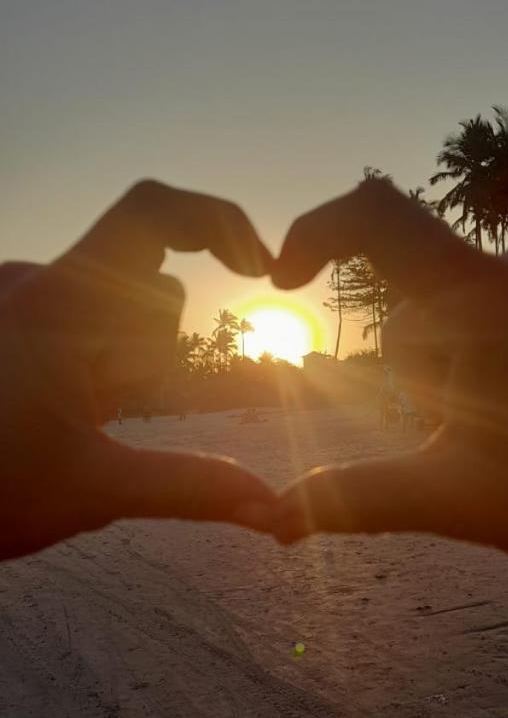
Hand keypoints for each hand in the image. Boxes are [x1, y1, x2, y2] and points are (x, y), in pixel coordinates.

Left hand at [0, 180, 274, 559]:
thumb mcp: (92, 489)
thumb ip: (189, 489)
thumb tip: (272, 506)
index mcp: (58, 304)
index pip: (153, 212)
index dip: (219, 220)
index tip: (262, 267)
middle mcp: (33, 286)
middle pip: (146, 292)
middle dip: (148, 358)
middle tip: (101, 419)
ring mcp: (15, 302)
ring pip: (114, 314)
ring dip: (116, 367)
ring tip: (66, 422)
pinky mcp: (6, 324)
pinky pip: (79, 324)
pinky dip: (91, 367)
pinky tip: (50, 414)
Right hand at [271, 180, 507, 561]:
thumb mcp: (459, 497)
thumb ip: (359, 497)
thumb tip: (272, 519)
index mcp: (483, 300)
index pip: (376, 216)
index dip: (316, 232)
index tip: (283, 278)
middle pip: (422, 305)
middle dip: (427, 374)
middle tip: (484, 435)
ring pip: (470, 309)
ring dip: (471, 368)